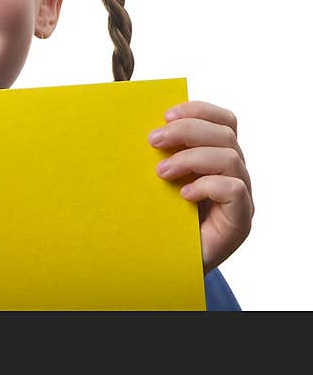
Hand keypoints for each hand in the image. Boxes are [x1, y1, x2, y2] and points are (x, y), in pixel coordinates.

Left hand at [148, 101, 252, 274]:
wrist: (164, 264)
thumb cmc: (158, 218)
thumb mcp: (153, 180)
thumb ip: (156, 154)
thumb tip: (133, 126)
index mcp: (216, 157)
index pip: (223, 121)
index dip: (198, 111)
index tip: (165, 115)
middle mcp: (233, 174)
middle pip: (226, 134)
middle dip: (187, 130)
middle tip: (153, 140)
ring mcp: (240, 198)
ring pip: (231, 158)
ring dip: (191, 158)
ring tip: (161, 171)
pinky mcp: (239, 221)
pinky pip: (235, 189)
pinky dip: (208, 185)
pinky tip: (184, 194)